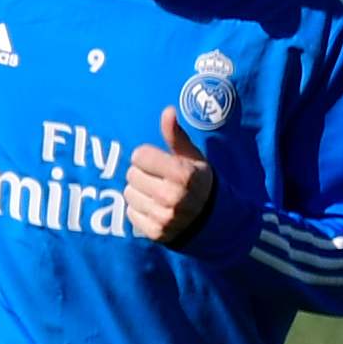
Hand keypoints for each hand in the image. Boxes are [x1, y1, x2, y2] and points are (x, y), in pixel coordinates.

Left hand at [127, 114, 216, 246]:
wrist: (214, 220)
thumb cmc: (200, 181)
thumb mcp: (193, 157)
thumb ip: (176, 136)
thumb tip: (167, 111)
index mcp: (183, 174)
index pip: (139, 156)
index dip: (147, 157)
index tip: (158, 161)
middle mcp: (172, 196)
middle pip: (131, 174)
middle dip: (142, 174)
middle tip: (159, 179)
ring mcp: (163, 216)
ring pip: (128, 194)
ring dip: (139, 192)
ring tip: (158, 193)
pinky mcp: (155, 232)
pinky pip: (130, 213)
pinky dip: (139, 209)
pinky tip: (156, 208)